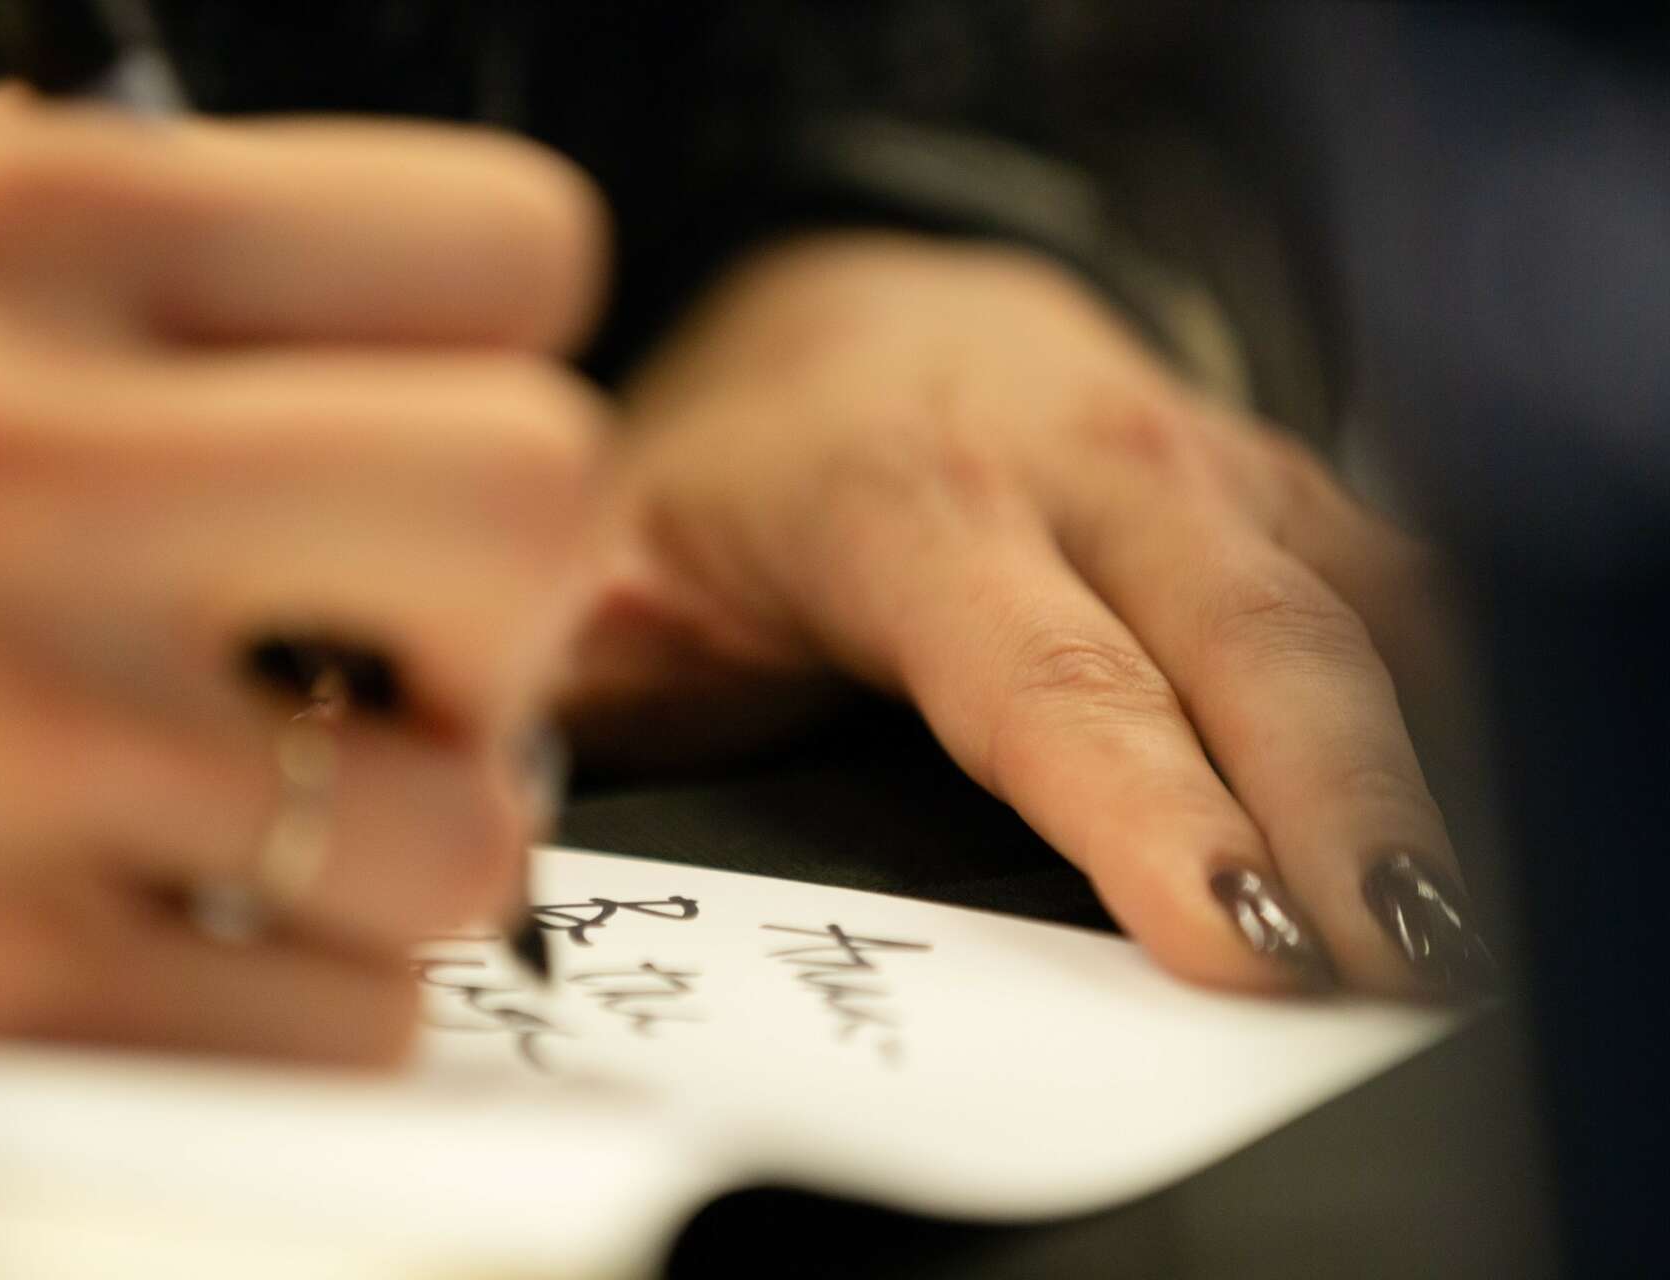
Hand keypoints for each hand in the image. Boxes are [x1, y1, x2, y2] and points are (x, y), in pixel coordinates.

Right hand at [0, 86, 608, 1060]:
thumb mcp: (4, 296)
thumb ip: (266, 310)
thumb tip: (564, 480)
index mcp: (24, 219)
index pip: (518, 247)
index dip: (494, 378)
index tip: (399, 452)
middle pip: (542, 500)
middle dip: (502, 612)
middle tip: (378, 654)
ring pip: (478, 831)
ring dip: (392, 842)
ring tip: (228, 799)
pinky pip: (362, 1026)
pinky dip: (301, 999)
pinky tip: (159, 920)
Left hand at [567, 232, 1490, 997]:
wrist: (853, 317)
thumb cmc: (743, 455)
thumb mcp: (616, 549)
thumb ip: (577, 670)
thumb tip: (507, 792)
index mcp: (909, 497)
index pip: (1049, 679)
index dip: (1146, 814)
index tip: (1234, 941)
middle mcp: (1080, 462)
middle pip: (1248, 638)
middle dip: (1345, 806)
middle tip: (1403, 968)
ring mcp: (1194, 459)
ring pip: (1351, 602)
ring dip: (1419, 759)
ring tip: (1459, 923)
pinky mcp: (1264, 479)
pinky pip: (1384, 574)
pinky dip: (1437, 688)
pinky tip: (1458, 795)